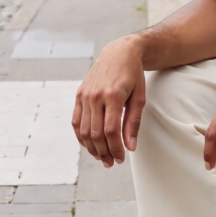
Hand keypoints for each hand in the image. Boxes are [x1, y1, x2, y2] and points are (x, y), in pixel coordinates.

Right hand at [72, 36, 145, 167]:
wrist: (119, 53)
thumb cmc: (133, 76)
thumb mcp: (140, 98)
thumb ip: (133, 123)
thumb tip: (131, 147)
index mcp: (113, 96)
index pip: (111, 130)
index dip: (115, 148)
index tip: (121, 159)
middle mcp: (95, 96)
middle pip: (95, 133)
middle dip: (104, 152)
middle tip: (112, 163)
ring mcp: (84, 95)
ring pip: (83, 130)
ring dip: (91, 148)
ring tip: (102, 158)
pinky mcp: (79, 95)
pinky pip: (76, 121)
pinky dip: (80, 136)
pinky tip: (90, 145)